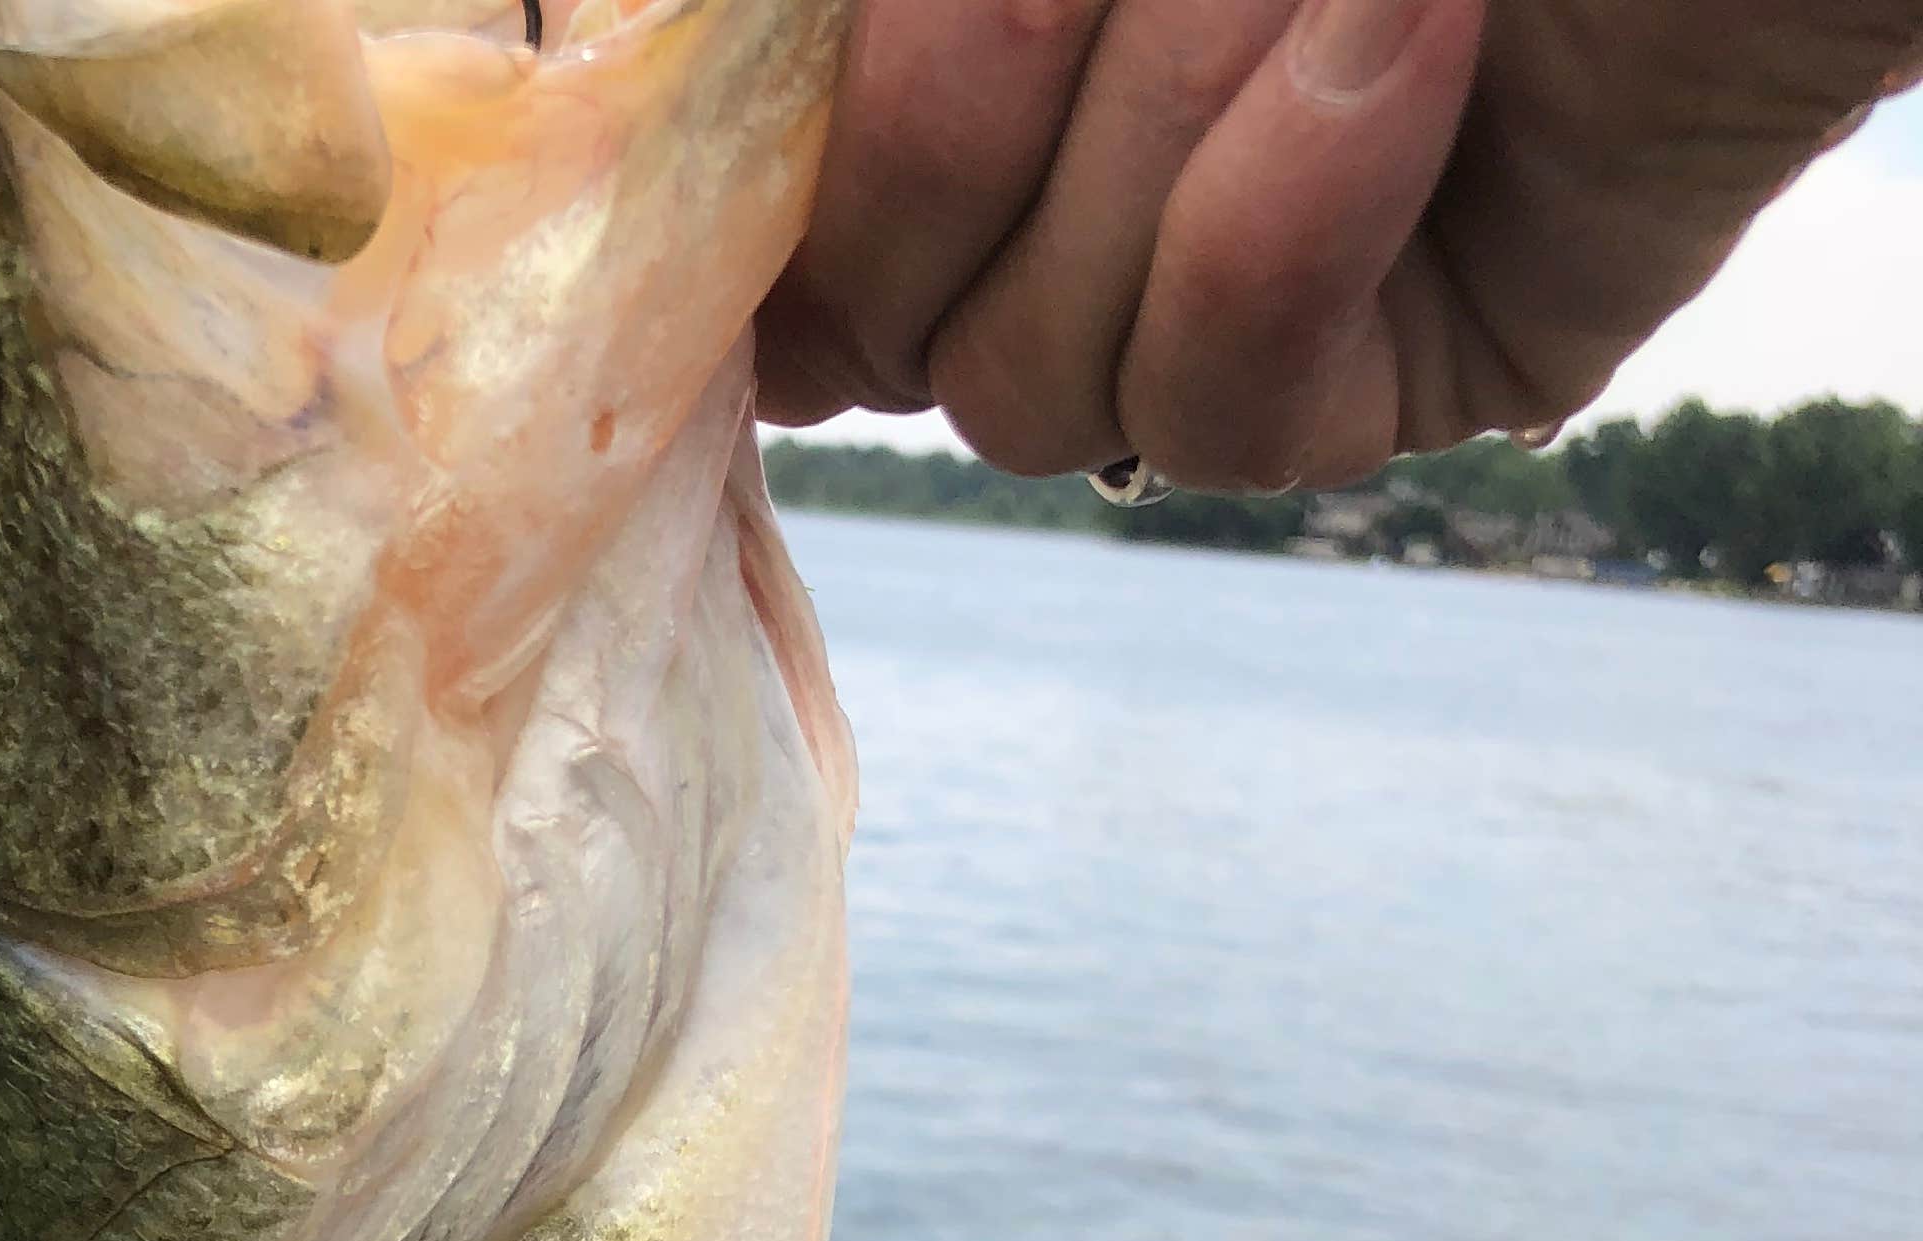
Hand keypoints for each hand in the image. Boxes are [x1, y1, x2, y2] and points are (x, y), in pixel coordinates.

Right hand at [760, 0, 1922, 492]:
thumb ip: (877, 6)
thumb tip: (628, 36)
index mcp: (976, 65)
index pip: (779, 218)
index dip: (746, 193)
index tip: (738, 121)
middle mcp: (1074, 190)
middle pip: (866, 316)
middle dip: (971, 101)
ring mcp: (1230, 303)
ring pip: (1034, 378)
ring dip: (1168, 123)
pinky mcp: (1389, 386)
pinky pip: (1222, 398)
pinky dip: (1288, 215)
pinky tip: (1416, 35)